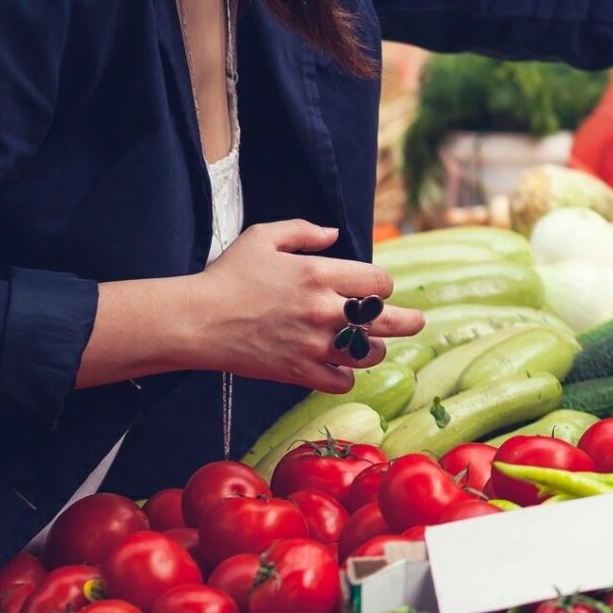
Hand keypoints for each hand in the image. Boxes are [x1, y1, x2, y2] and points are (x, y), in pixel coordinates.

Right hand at [185, 220, 423, 391]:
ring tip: (368, 345)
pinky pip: (341, 381)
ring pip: (368, 354)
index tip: (375, 288)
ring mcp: (313, 344)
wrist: (196, 320)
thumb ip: (304, 230)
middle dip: (409, 321)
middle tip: (417, 322)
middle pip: (388, 320)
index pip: (380, 282)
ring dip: (372, 349)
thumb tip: (334, 234)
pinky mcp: (298, 372)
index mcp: (319, 274)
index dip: (382, 285)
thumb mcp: (264, 237)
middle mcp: (323, 310)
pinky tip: (340, 367)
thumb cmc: (228, 276)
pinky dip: (345, 376)